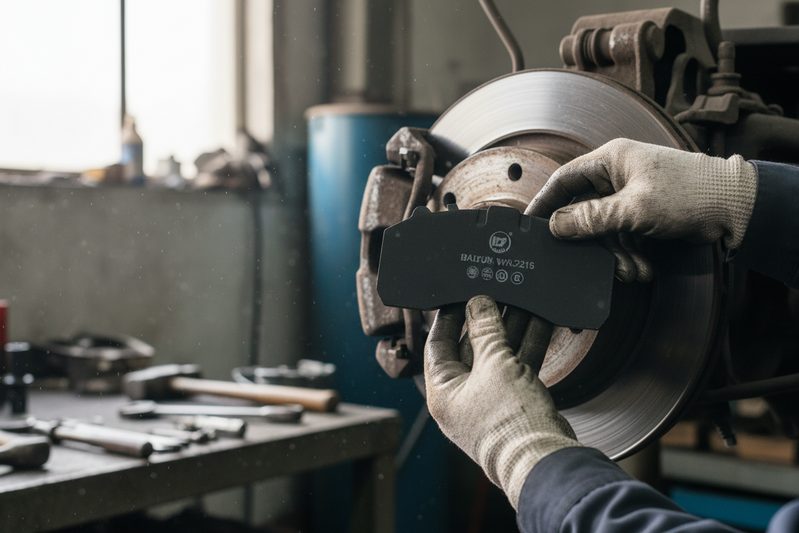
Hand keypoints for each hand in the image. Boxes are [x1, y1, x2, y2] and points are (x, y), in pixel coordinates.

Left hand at [424, 296, 579, 508]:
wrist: (544, 460)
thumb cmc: (509, 422)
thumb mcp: (494, 364)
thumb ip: (486, 330)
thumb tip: (478, 304)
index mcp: (442, 391)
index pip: (438, 344)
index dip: (449, 317)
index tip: (458, 297)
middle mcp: (462, 397)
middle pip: (471, 348)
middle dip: (487, 321)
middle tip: (497, 295)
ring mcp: (489, 402)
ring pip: (498, 357)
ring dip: (511, 330)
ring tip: (522, 303)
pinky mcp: (515, 404)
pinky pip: (517, 368)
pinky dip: (528, 347)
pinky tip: (540, 323)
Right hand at [527, 138, 757, 279]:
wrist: (737, 207)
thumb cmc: (690, 193)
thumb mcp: (634, 209)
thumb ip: (591, 219)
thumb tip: (556, 226)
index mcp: (611, 160)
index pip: (564, 180)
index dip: (545, 202)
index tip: (529, 224)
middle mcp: (617, 175)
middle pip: (584, 211)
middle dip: (592, 242)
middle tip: (592, 263)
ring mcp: (631, 195)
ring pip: (605, 230)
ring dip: (615, 254)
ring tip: (631, 271)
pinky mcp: (644, 214)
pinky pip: (623, 236)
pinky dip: (630, 254)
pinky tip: (641, 268)